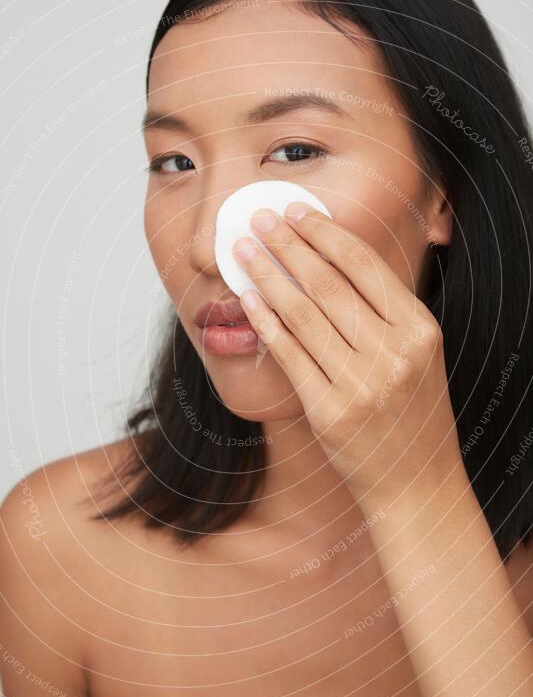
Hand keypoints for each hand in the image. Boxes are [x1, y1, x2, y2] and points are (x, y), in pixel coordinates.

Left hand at [232, 201, 463, 508]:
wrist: (418, 484)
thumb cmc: (412, 415)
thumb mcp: (417, 355)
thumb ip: (384, 312)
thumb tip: (328, 260)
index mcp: (419, 330)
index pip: (364, 266)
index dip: (324, 233)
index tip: (296, 212)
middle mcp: (393, 353)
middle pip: (327, 283)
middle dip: (287, 245)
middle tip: (259, 219)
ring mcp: (361, 384)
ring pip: (302, 314)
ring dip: (266, 276)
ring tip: (243, 252)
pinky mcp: (329, 412)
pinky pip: (289, 355)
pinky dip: (266, 322)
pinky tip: (248, 299)